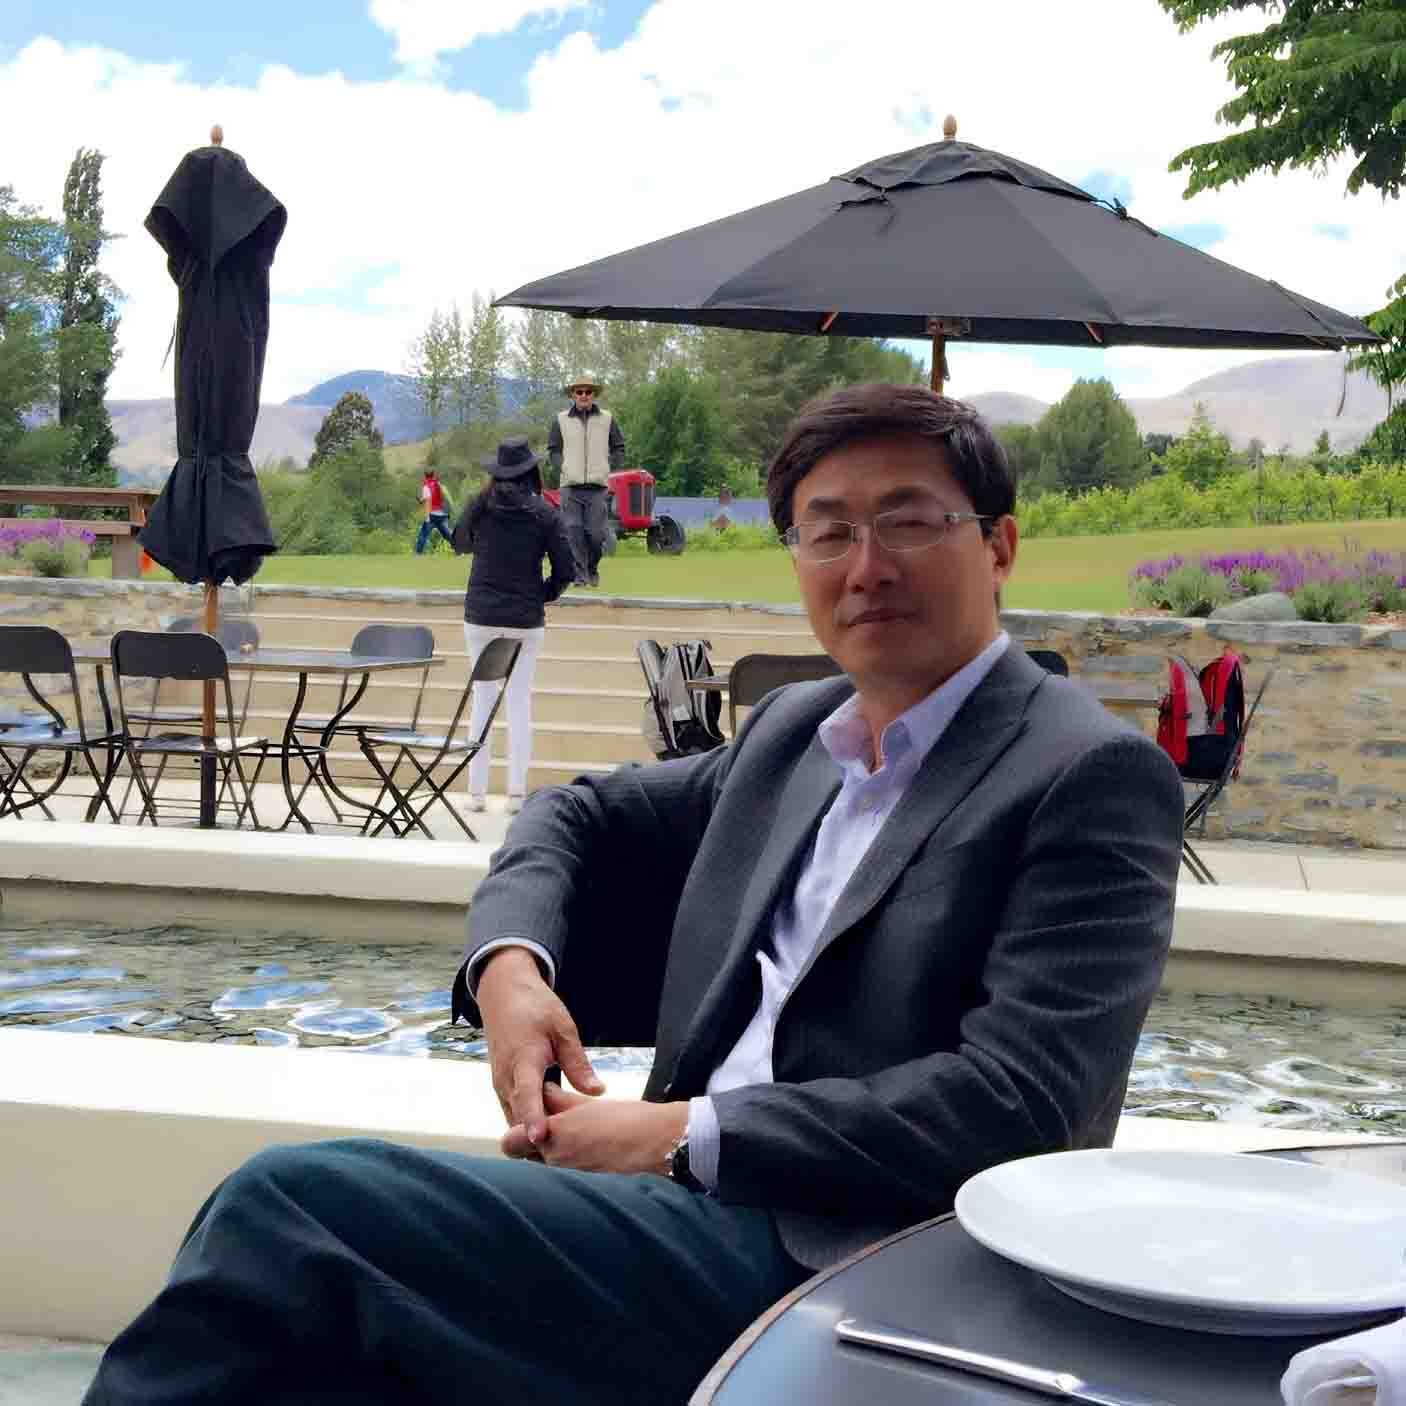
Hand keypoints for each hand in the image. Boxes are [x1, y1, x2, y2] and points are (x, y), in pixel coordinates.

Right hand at [476, 947, 603, 1145]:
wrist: (504, 995)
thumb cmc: (535, 1007)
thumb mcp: (563, 1028)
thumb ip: (578, 1062)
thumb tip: (598, 1092)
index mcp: (523, 1059)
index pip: (528, 1095)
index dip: (534, 1118)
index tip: (541, 1138)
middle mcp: (506, 1077)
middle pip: (520, 1116)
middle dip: (537, 1139)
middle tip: (567, 1157)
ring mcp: (500, 1084)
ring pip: (515, 1118)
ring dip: (532, 1134)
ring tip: (562, 1154)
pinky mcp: (502, 1086)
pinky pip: (513, 1112)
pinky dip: (528, 1123)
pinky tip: (550, 1135)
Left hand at [502, 1084, 688, 1176]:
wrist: (662, 1147)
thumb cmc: (629, 1120)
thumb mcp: (589, 1103)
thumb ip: (560, 1100)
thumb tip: (543, 1091)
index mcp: (553, 1135)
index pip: (509, 1142)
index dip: (516, 1132)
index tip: (532, 1121)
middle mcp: (555, 1163)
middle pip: (524, 1158)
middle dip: (532, 1146)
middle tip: (554, 1130)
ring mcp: (569, 1181)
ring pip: (544, 1170)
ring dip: (552, 1158)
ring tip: (579, 1142)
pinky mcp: (584, 1192)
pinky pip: (564, 1182)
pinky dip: (570, 1172)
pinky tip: (590, 1158)